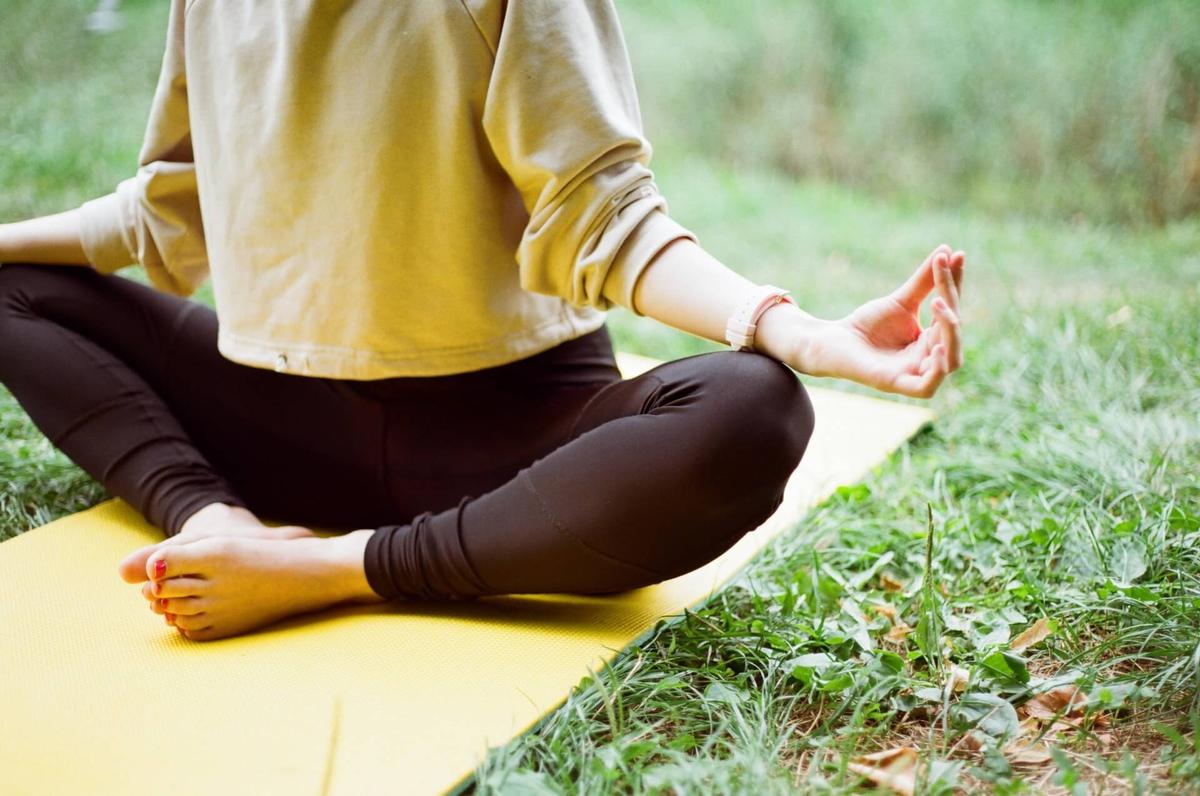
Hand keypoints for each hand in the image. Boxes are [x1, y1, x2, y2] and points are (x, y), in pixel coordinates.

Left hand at [794, 244, 964, 397]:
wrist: (831, 341)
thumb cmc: (866, 324)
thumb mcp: (900, 301)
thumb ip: (924, 281)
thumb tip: (947, 250)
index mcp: (932, 339)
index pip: (953, 310)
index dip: (955, 284)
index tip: (956, 255)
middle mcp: (929, 359)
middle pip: (954, 333)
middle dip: (951, 304)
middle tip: (939, 285)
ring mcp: (914, 373)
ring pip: (951, 361)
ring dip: (950, 333)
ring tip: (939, 304)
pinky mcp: (896, 384)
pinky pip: (927, 387)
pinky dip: (937, 369)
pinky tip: (935, 346)